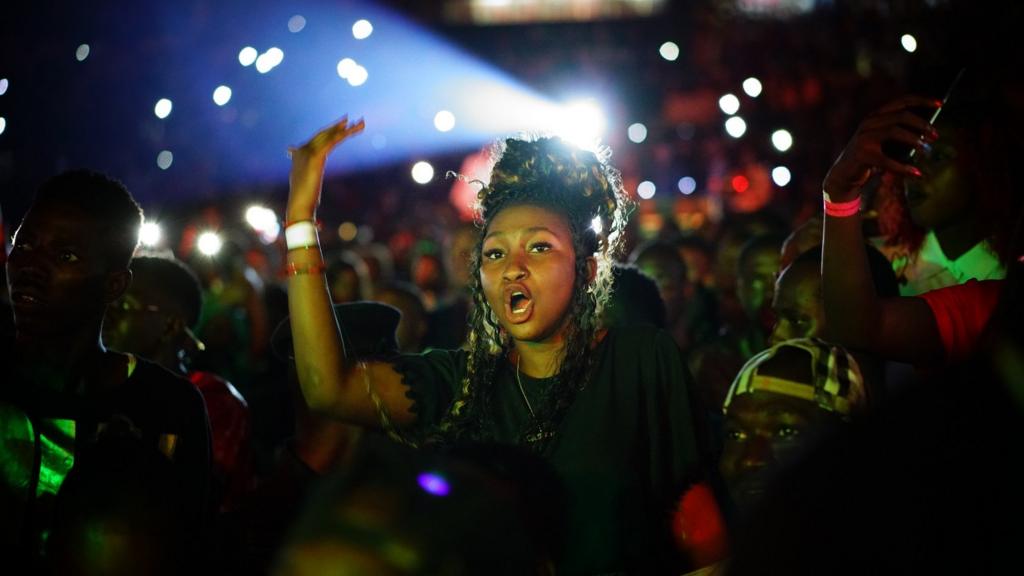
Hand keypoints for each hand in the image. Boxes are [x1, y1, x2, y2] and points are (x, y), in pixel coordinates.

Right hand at [287, 116, 364, 219]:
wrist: (299, 204)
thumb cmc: (304, 198)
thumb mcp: (306, 182)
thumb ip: (308, 174)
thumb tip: (310, 178)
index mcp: (300, 154)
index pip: (317, 138)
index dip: (329, 131)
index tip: (340, 126)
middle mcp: (303, 150)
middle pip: (323, 134)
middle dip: (337, 126)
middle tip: (350, 119)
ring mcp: (308, 152)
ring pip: (330, 136)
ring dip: (346, 129)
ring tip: (360, 123)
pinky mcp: (315, 157)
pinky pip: (332, 142)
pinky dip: (343, 135)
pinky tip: (352, 131)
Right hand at [823, 96, 939, 200]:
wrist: (843, 175)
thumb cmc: (869, 158)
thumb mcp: (883, 141)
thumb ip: (899, 133)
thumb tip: (928, 131)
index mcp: (875, 116)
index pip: (901, 102)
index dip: (922, 101)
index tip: (940, 105)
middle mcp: (868, 123)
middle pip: (901, 116)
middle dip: (922, 124)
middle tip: (936, 136)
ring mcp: (863, 137)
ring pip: (894, 131)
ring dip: (915, 140)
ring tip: (927, 150)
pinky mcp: (861, 154)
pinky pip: (888, 160)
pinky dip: (904, 168)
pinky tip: (916, 174)